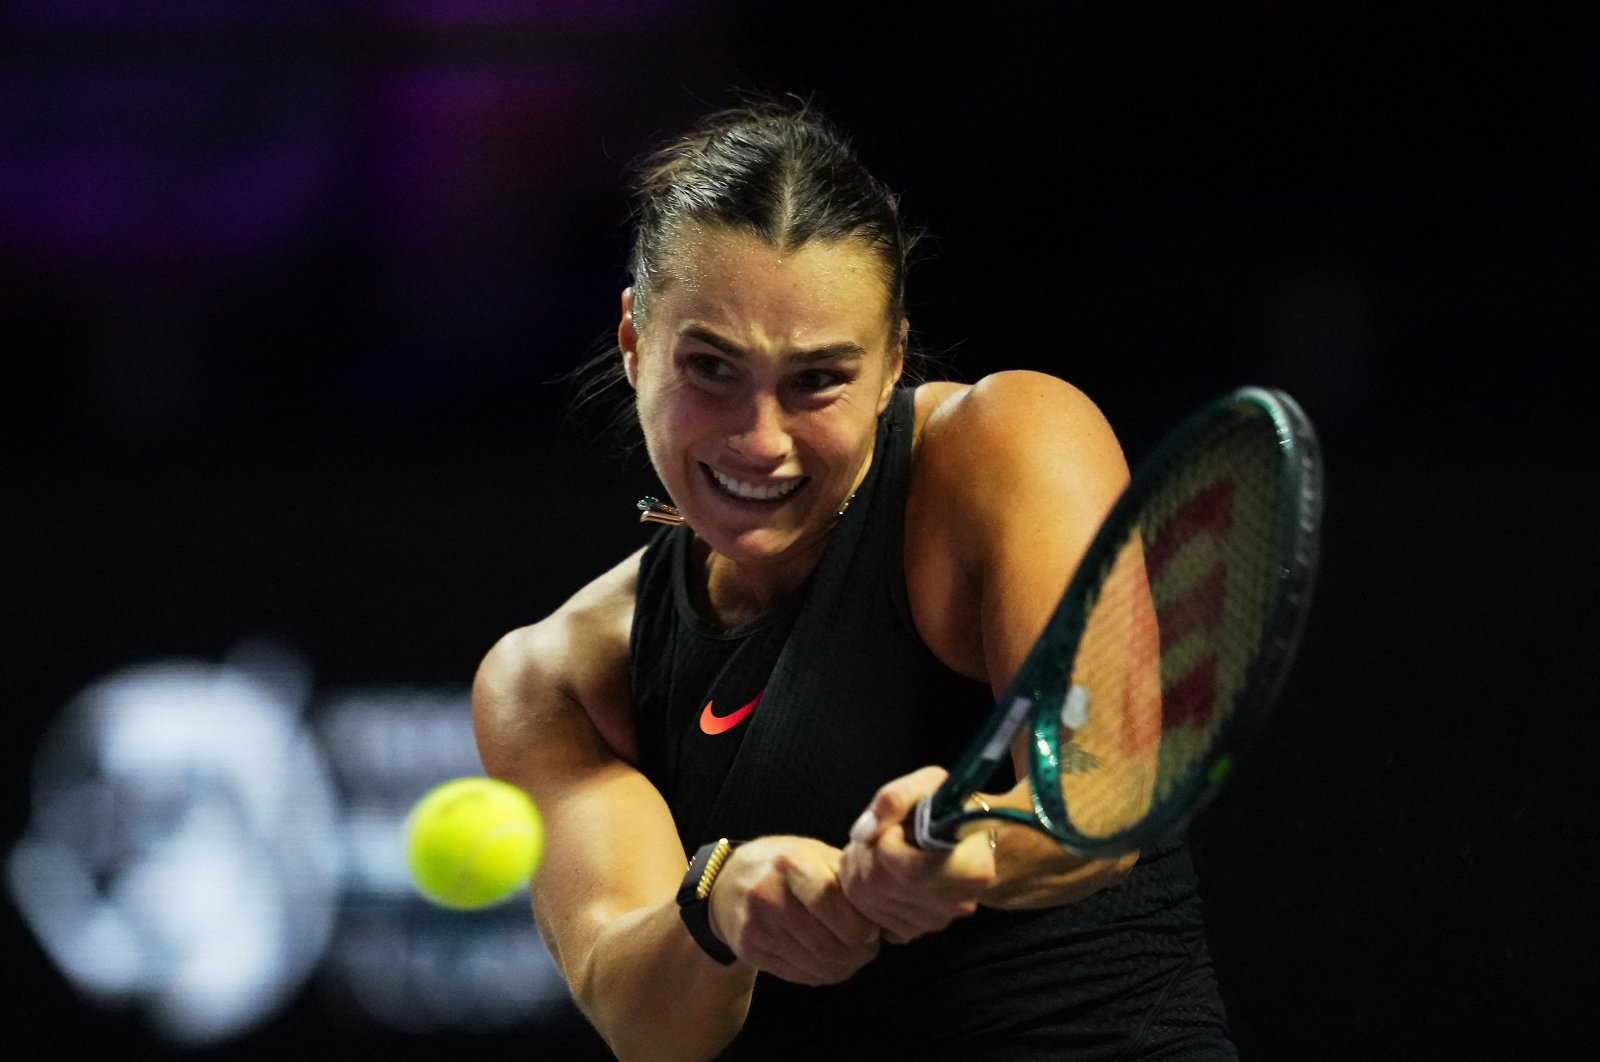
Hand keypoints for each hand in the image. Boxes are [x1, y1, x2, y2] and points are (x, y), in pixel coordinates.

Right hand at [707, 835, 881, 985]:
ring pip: (817, 965)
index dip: (861, 924)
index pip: (834, 905)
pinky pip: (799, 975)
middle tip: (868, 947)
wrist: (727, 883)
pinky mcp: (750, 951)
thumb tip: (882, 913)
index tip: (872, 927)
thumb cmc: (784, 866)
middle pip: (829, 943)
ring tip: (853, 955)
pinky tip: (828, 961)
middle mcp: (769, 895)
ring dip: (844, 967)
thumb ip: (846, 880)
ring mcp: (756, 926)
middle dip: (859, 952)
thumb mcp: (814, 855)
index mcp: (791, 865)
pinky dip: (822, 974)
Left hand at [838, 766, 995, 944]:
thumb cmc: (947, 809)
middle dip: (867, 852)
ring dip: (860, 867)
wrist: (961, 840)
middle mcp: (955, 905)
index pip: (909, 871)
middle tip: (883, 833)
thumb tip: (863, 833)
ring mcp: (933, 922)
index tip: (898, 826)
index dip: (889, 843)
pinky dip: (864, 890)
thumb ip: (894, 799)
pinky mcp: (912, 931)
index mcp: (972, 870)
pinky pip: (867, 915)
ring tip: (882, 848)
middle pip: (878, 884)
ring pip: (866, 900)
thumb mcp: (928, 784)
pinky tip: (883, 871)